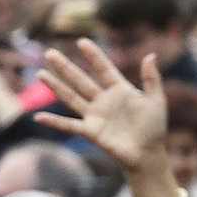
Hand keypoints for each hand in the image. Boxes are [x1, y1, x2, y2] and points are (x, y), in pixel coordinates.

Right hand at [34, 39, 167, 177]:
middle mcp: (104, 100)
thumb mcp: (156, 100)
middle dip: (65, 67)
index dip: (94, 56)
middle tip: (50, 53)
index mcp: (120, 90)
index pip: (104, 68)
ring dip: (56, 86)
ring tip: (41, 73)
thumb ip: (151, 79)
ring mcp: (95, 116)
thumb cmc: (155, 128)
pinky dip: (54, 122)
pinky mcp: (91, 132)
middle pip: (81, 80)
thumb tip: (151, 55)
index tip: (82, 41)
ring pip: (71, 97)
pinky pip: (69, 125)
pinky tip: (39, 117)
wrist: (148, 154)